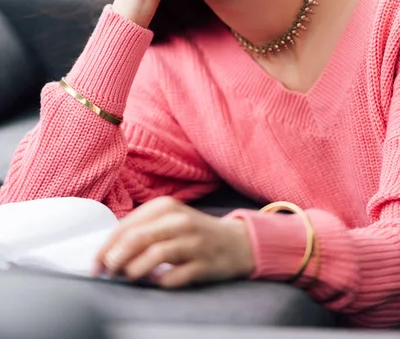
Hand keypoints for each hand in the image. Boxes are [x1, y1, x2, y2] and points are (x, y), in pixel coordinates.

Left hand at [93, 196, 254, 287]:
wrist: (235, 242)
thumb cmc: (192, 232)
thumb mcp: (167, 220)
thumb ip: (140, 230)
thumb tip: (107, 252)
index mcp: (165, 206)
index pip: (127, 226)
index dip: (106, 247)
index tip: (95, 265)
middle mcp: (179, 220)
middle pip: (137, 238)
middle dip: (115, 258)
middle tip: (107, 272)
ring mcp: (193, 242)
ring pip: (155, 255)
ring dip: (134, 270)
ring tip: (128, 277)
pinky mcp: (204, 263)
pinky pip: (175, 276)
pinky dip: (160, 282)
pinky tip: (155, 282)